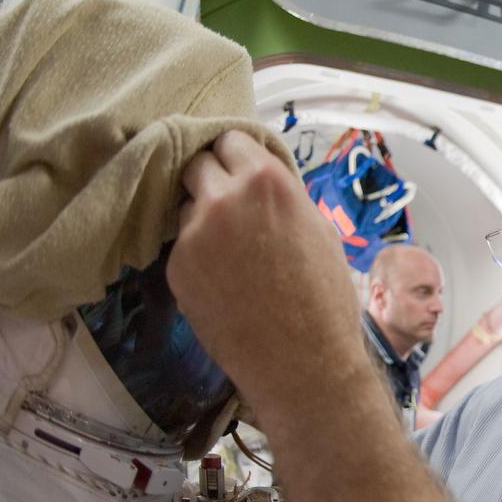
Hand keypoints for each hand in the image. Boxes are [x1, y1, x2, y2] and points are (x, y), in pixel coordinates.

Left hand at [167, 131, 366, 428]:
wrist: (303, 362)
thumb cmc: (325, 299)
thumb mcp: (319, 230)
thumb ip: (283, 198)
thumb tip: (258, 185)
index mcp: (267, 181)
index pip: (229, 139)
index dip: (235, 157)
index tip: (240, 172)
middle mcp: (224, 198)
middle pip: (197, 165)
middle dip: (211, 180)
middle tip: (229, 208)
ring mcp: (194, 233)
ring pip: (185, 206)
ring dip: (200, 218)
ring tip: (229, 253)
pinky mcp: (176, 267)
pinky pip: (180, 245)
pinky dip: (196, 255)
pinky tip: (221, 280)